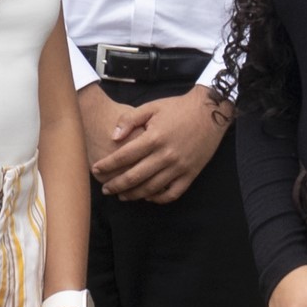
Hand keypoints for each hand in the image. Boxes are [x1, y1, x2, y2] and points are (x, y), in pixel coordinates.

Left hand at [90, 88, 229, 203]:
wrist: (211, 111)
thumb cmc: (178, 108)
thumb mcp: (152, 107)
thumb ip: (129, 120)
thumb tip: (113, 137)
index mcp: (154, 138)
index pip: (124, 156)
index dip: (107, 165)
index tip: (96, 169)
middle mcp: (165, 155)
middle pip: (134, 177)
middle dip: (116, 185)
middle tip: (105, 189)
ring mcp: (179, 167)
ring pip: (151, 189)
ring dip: (133, 195)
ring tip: (121, 196)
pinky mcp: (191, 174)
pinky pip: (172, 193)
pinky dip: (158, 199)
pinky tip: (148, 196)